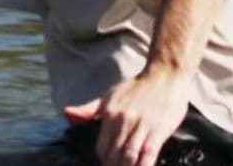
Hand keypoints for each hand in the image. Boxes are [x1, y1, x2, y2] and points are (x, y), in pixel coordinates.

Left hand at [63, 70, 189, 165]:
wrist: (165, 76)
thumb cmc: (137, 87)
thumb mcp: (109, 96)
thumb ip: (88, 109)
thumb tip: (67, 113)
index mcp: (110, 113)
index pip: (101, 147)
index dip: (104, 158)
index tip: (108, 162)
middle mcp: (123, 121)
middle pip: (113, 154)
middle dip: (113, 165)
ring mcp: (141, 127)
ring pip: (128, 157)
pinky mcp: (157, 131)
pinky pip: (148, 155)